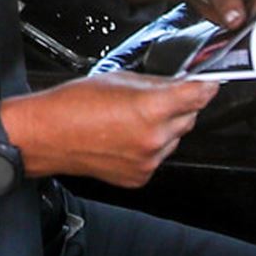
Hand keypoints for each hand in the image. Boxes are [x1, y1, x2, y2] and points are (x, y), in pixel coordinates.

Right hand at [3, 72, 217, 187]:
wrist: (46, 136)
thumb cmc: (73, 105)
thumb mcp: (119, 78)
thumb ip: (155, 83)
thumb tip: (178, 83)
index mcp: (151, 109)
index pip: (199, 96)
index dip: (206, 86)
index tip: (209, 82)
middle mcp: (154, 139)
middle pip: (189, 117)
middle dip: (180, 106)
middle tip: (158, 98)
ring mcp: (148, 161)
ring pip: (175, 138)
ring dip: (165, 128)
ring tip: (133, 119)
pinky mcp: (139, 177)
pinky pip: (158, 157)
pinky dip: (151, 147)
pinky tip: (127, 137)